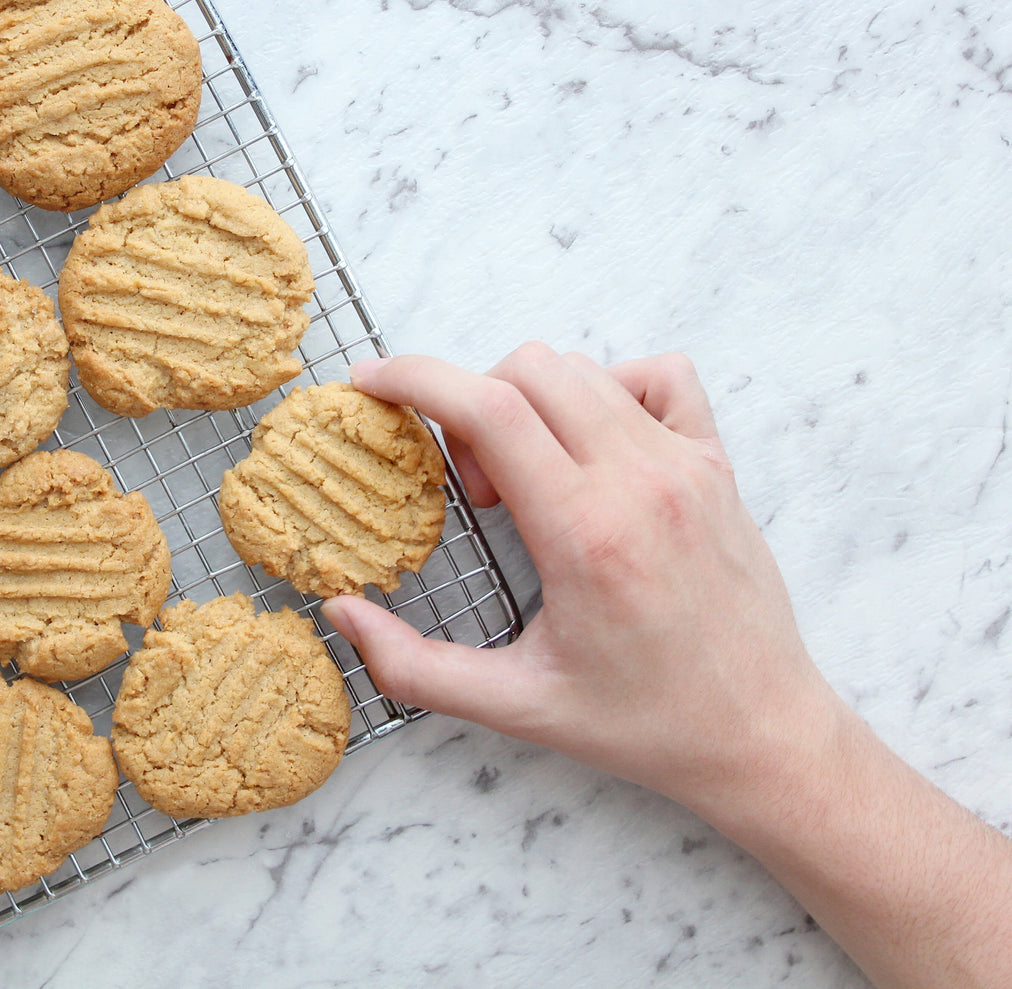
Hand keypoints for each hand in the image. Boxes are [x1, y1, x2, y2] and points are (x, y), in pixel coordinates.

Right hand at [322, 344, 842, 813]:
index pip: (488, 409)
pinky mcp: (717, 464)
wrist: (762, 735)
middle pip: (527, 371)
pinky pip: (659, 375)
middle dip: (469, 406)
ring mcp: (686, 464)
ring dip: (529, 402)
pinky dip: (609, 386)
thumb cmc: (645, 724)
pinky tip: (593, 445)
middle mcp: (640, 481)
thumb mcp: (517, 707)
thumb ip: (415, 668)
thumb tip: (342, 615)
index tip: (370, 382)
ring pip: (582, 368)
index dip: (414, 378)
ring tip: (530, 481)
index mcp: (585, 534)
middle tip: (474, 488)